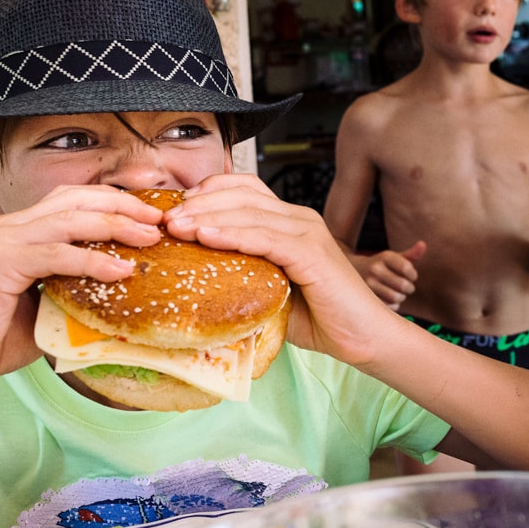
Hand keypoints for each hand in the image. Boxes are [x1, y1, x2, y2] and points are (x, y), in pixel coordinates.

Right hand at [0, 185, 163, 393]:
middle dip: (124, 204)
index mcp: (23, 229)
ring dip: (115, 225)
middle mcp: (12, 226)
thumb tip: (127, 291)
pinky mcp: (0, 263)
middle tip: (159, 219)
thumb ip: (79, 289)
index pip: (75, 199)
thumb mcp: (49, 305)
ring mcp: (4, 241)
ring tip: (150, 237)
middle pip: (78, 198)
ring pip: (70, 219)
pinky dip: (91, 259)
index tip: (152, 212)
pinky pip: (56, 254)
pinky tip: (120, 268)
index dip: (115, 200)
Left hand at [163, 175, 405, 367]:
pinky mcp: (312, 254)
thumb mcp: (273, 291)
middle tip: (165, 218)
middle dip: (199, 202)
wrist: (363, 338)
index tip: (177, 208)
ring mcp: (309, 233)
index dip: (209, 191)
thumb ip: (246, 275)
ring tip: (176, 226)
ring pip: (249, 212)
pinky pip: (265, 237)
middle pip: (242, 194)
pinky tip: (205, 236)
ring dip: (207, 216)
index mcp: (291, 222)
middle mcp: (301, 219)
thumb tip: (198, 279)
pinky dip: (232, 234)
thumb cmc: (321, 319)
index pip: (246, 189)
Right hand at [349, 242, 426, 310]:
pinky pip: (390, 306)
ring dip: (401, 297)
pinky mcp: (367, 298)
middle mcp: (375, 269)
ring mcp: (369, 284)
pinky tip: (389, 299)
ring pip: (397, 298)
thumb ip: (411, 254)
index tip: (411, 276)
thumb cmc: (382, 266)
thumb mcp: (394, 258)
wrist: (354, 272)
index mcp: (385, 256)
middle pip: (403, 285)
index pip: (407, 268)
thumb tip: (423, 244)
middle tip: (406, 287)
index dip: (413, 275)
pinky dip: (393, 305)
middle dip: (409, 288)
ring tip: (397, 293)